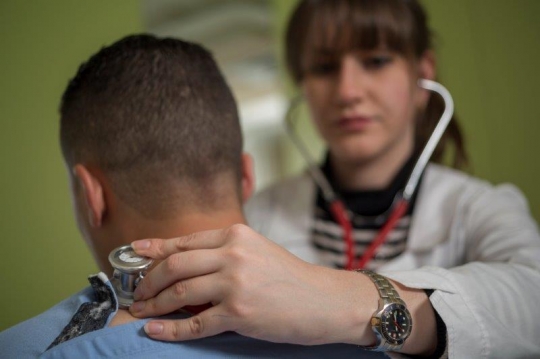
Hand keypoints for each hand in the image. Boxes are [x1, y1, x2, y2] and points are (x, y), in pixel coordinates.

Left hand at [129, 224, 375, 344]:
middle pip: (175, 266)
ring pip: (180, 293)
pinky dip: (170, 329)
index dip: (155, 250)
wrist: (324, 300)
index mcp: (236, 235)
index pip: (185, 242)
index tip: (134, 254)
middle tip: (138, 292)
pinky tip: (155, 330)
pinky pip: (195, 324)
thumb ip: (223, 253)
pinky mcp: (239, 313)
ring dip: (154, 304)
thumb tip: (185, 264)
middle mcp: (233, 255)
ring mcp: (235, 284)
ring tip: (141, 311)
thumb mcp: (257, 251)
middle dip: (149, 281)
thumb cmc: (291, 277)